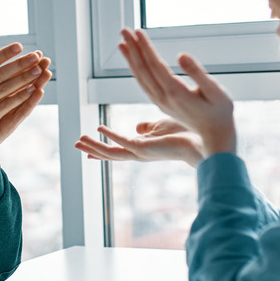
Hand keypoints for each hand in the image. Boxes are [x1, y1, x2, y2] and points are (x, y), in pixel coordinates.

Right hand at [0, 41, 49, 165]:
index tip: (19, 46)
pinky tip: (31, 91)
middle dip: (20, 63)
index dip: (6, 53)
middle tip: (36, 55)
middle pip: (2, 73)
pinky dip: (19, 97)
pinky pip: (6, 105)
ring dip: (24, 78)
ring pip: (7, 88)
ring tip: (38, 70)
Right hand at [75, 118, 204, 166]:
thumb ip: (148, 128)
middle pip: (110, 154)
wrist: (203, 140)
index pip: (117, 149)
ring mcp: (142, 152)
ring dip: (95, 146)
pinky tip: (99, 128)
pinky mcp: (146, 148)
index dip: (101, 148)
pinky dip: (111, 135)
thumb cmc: (186, 133)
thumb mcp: (161, 126)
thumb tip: (138, 126)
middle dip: (93, 149)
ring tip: (80, 140)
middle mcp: (140, 153)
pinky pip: (123, 142)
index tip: (87, 148)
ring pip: (112, 152)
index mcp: (142, 148)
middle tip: (76, 144)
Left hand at [118, 28, 235, 156]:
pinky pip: (144, 84)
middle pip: (143, 69)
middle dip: (133, 48)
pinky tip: (134, 61)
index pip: (155, 65)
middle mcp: (163, 97)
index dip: (145, 47)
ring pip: (140, 77)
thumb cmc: (221, 114)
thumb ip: (198, 73)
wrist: (215, 139)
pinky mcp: (162, 103)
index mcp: (175, 92)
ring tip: (122, 43)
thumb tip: (181, 55)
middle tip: (123, 30)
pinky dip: (136, 70)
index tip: (137, 31)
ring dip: (131, 59)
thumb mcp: (216, 92)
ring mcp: (161, 101)